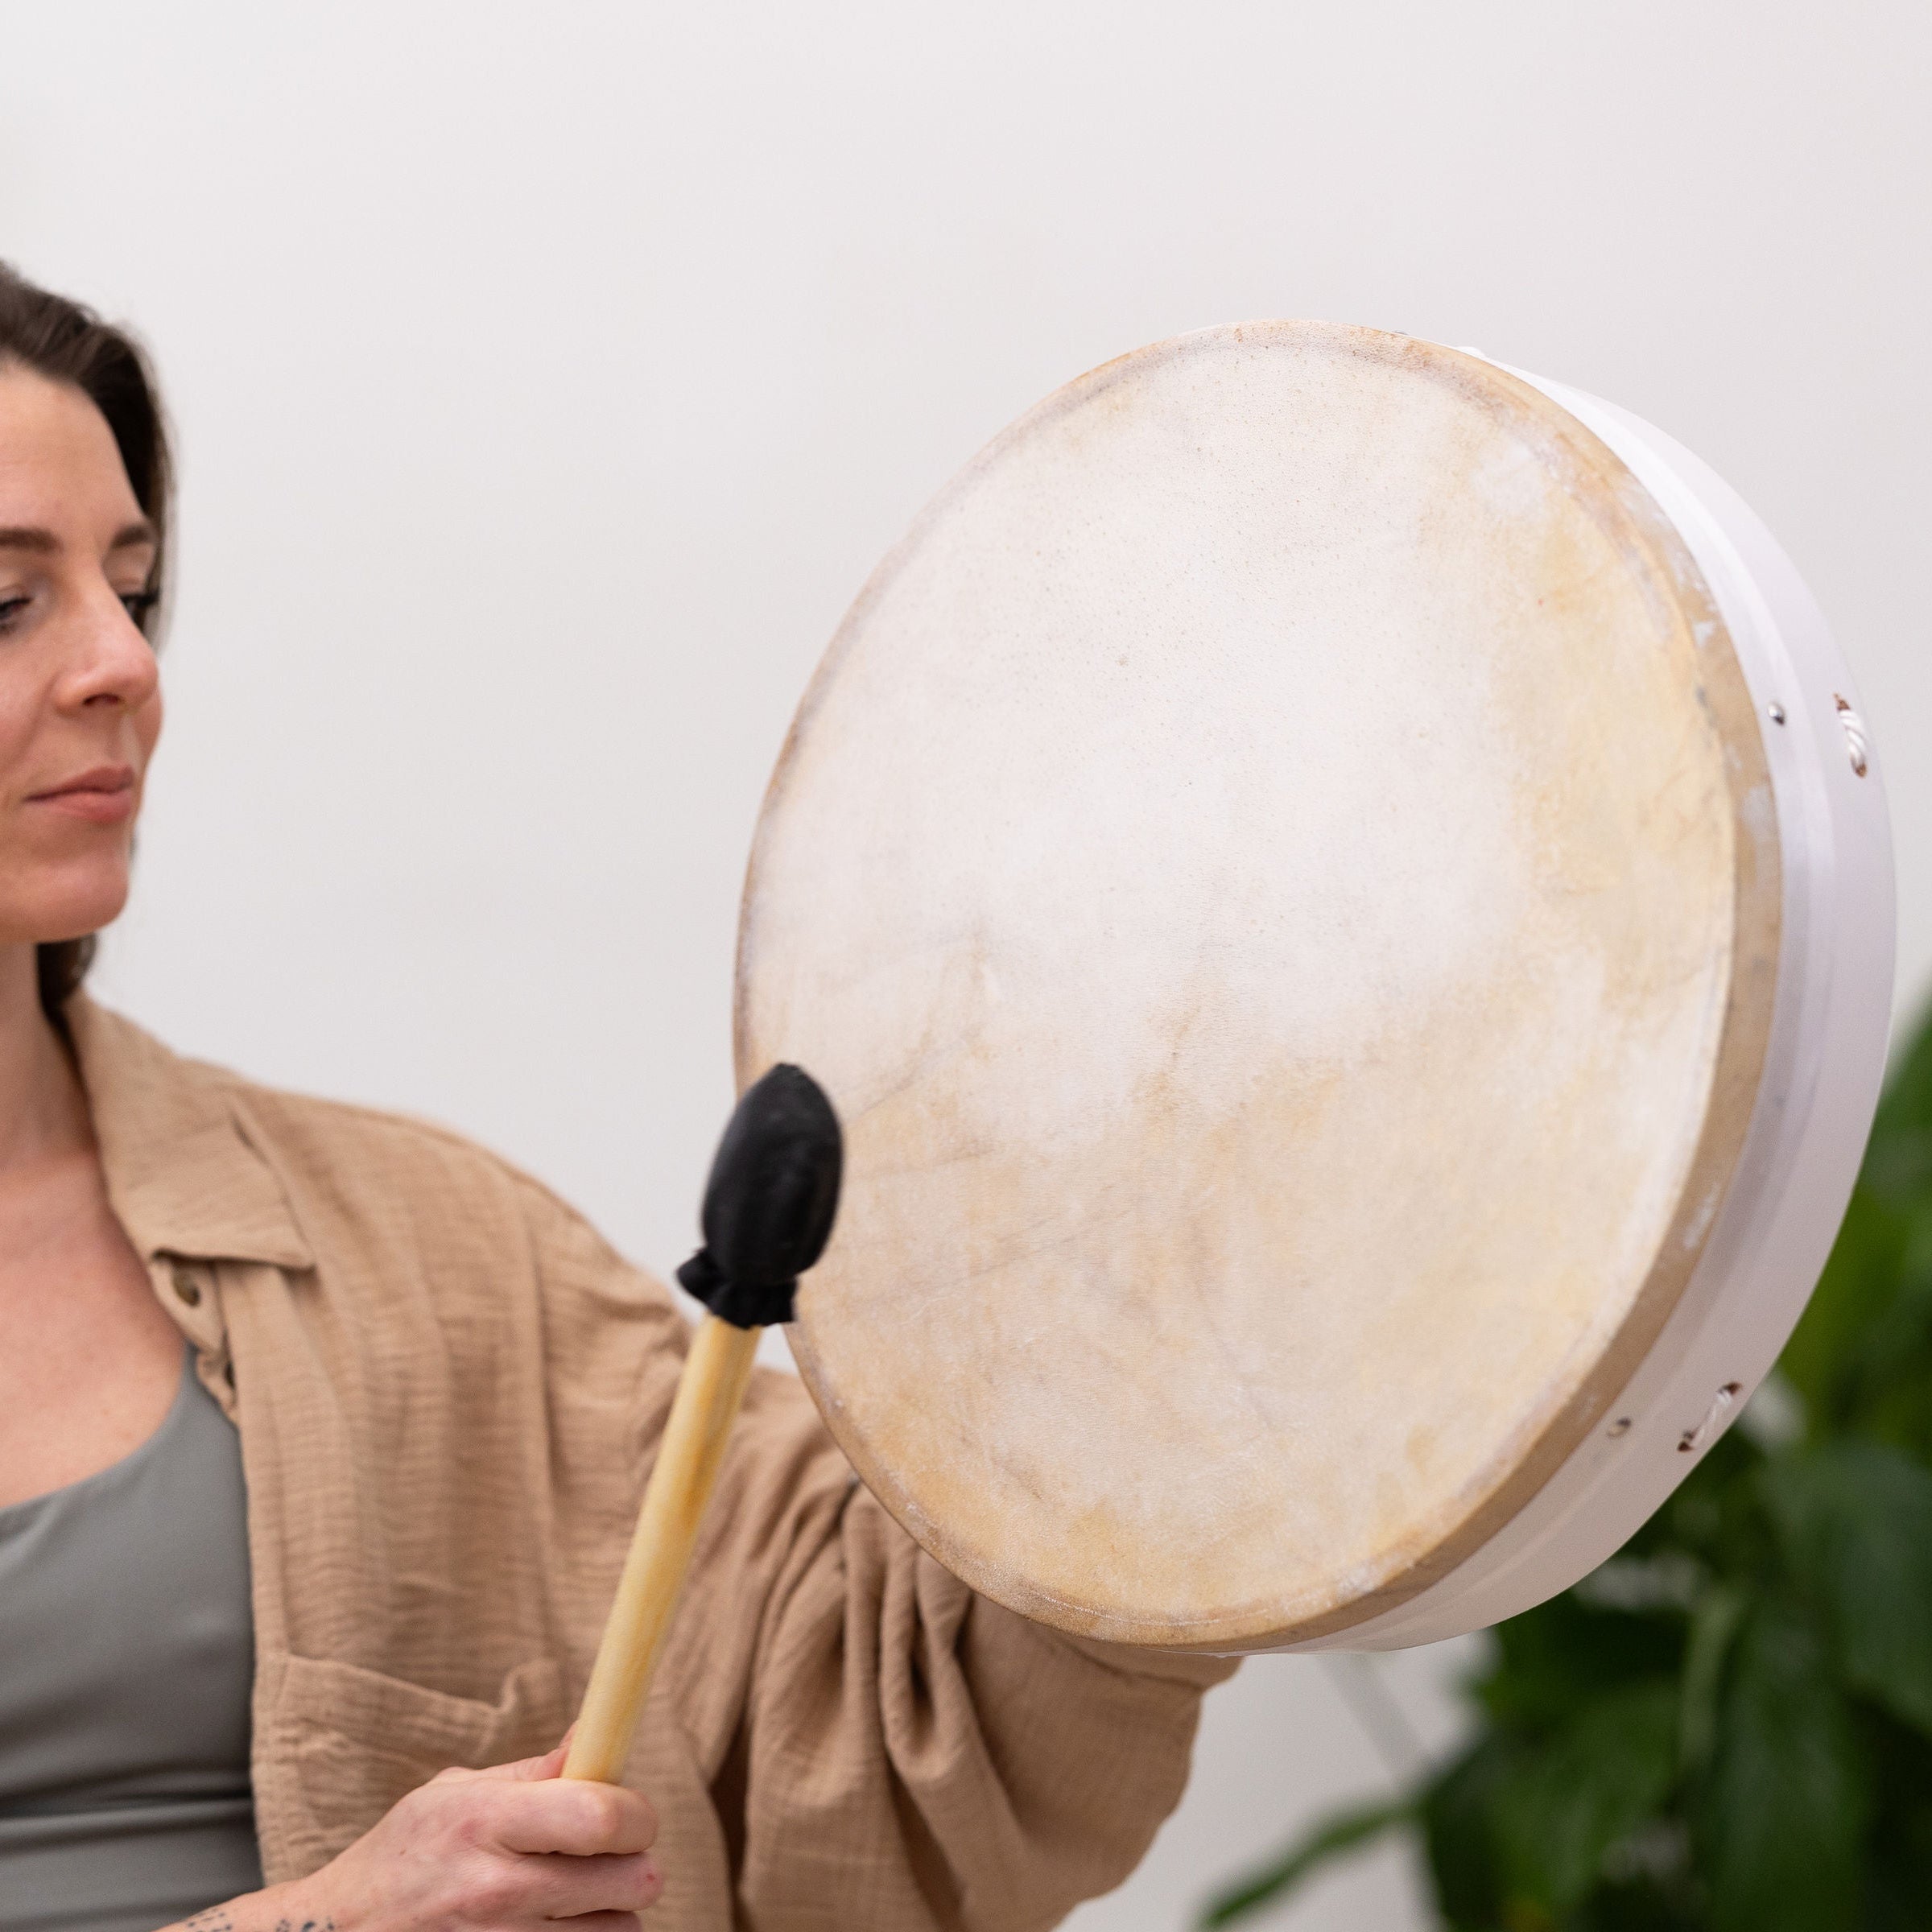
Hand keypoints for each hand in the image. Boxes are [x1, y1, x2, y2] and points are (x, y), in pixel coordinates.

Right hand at [232, 1740, 661, 1930]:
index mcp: (486, 1823)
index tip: (632, 1813)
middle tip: (608, 1856)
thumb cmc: (402, 1857)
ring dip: (612, 1911)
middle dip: (634, 1862)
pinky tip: (556, 1926)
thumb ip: (534, 1772)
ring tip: (574, 1897)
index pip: (602, 1817)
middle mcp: (498, 1890)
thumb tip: (598, 1729)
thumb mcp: (453, 1796)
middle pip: (632, 1879)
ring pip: (621, 1930)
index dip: (637, 1813)